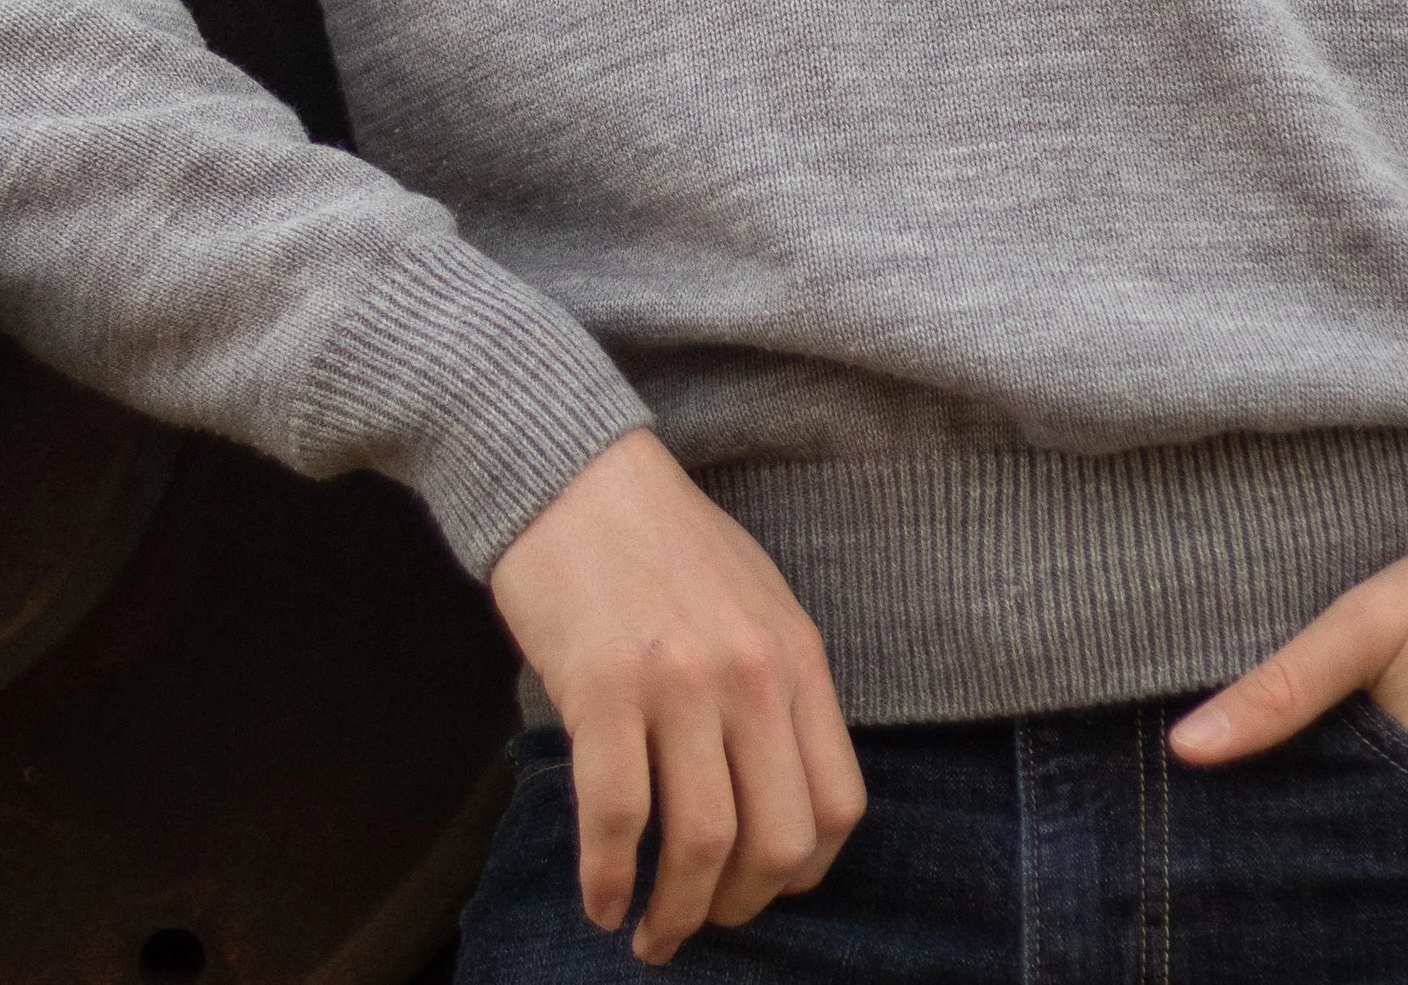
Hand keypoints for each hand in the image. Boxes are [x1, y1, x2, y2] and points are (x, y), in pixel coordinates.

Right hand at [487, 429, 867, 963]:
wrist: (570, 472)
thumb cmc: (659, 539)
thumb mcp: (753, 599)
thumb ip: (777, 687)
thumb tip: (775, 794)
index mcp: (796, 654)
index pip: (837, 804)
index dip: (803, 871)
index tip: (762, 891)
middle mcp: (749, 673)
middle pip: (777, 841)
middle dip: (741, 908)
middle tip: (702, 924)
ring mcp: (677, 682)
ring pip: (702, 844)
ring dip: (675, 914)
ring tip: (649, 935)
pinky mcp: (602, 688)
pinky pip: (618, 818)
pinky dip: (610, 879)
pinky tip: (601, 900)